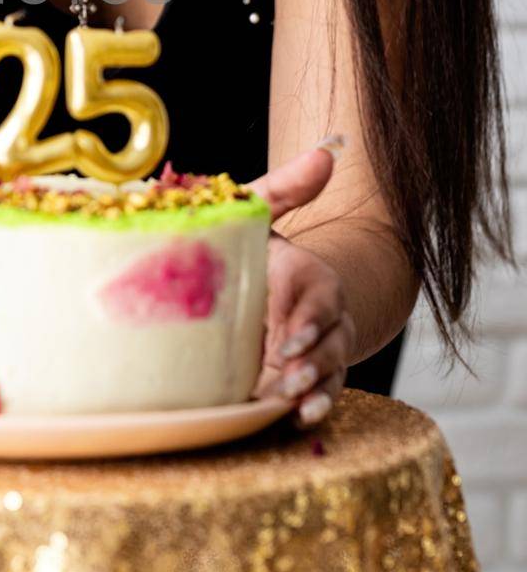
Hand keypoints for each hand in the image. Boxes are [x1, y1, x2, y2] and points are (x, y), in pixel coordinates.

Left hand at [245, 144, 356, 428]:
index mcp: (307, 276)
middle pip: (330, 340)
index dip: (309, 318)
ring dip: (315, 388)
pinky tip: (296, 420)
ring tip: (291, 403)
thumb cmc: (247, 251)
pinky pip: (320, 396)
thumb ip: (282, 189)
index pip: (320, 296)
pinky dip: (313, 408)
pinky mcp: (302, 380)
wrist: (241, 293)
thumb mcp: (256, 218)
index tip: (287, 337)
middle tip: (286, 375)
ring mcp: (313, 351)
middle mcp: (318, 315)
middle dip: (313, 359)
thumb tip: (328, 151)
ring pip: (329, 372)